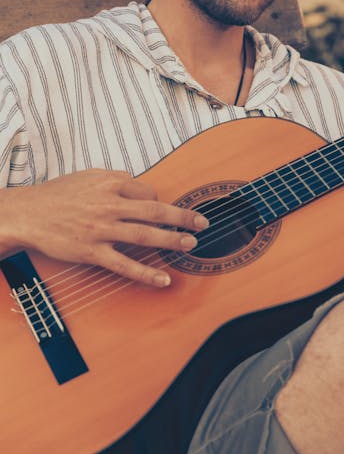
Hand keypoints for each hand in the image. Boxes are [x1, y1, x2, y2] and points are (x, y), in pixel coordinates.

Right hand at [1, 169, 208, 285]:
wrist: (29, 213)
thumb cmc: (58, 194)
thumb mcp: (89, 176)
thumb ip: (116, 179)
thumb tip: (138, 184)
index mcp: (110, 183)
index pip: (147, 191)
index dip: (158, 201)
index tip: (163, 210)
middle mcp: (109, 204)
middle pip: (154, 210)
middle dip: (182, 216)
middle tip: (203, 222)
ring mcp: (101, 229)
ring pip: (144, 235)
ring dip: (172, 240)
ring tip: (191, 244)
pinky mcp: (92, 252)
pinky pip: (124, 265)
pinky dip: (147, 273)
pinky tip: (164, 279)